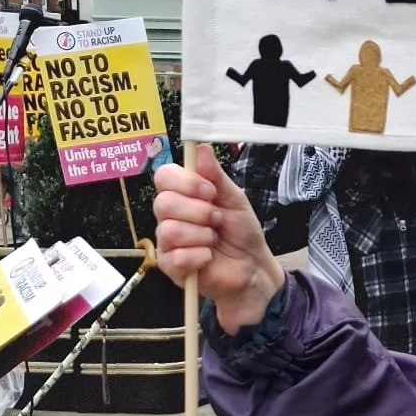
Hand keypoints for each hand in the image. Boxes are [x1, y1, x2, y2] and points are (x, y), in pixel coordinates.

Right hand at [153, 150, 284, 332]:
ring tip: (214, 240)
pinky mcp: (171, 266)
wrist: (252, 266)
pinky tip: (209, 257)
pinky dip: (201, 256)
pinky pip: (177, 256)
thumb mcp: (234, 198)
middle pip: (163, 203)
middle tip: (217, 220)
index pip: (163, 177)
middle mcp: (169, 216)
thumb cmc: (240, 232)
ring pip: (171, 230)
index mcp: (182, 195)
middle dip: (199, 212)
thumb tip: (201, 149)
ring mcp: (167, 242)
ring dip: (203, 235)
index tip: (210, 192)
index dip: (186, 182)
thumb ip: (216, 176)